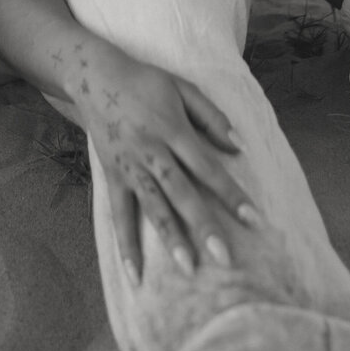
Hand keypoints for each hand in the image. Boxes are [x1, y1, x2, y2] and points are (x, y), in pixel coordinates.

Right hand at [73, 47, 256, 283]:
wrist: (95, 76)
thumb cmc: (146, 82)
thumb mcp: (182, 88)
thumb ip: (212, 117)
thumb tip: (239, 146)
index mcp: (173, 129)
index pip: (207, 167)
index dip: (231, 194)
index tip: (254, 219)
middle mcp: (152, 152)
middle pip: (181, 193)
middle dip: (204, 226)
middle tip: (225, 258)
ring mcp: (130, 167)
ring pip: (153, 208)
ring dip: (171, 239)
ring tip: (188, 269)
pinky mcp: (112, 176)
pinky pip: (119, 215)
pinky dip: (126, 244)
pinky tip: (135, 274)